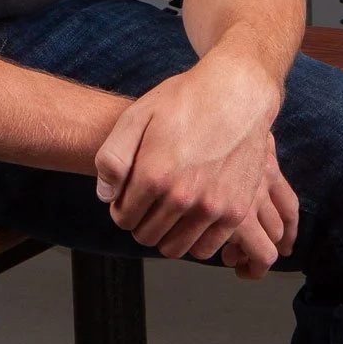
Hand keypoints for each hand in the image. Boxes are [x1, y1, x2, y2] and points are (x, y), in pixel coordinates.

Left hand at [94, 53, 288, 269]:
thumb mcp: (137, 115)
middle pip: (146, 236)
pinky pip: (206, 249)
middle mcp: (182, 196)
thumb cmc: (185, 100)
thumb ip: (112, 157)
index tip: (128, 196)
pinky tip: (192, 217)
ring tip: (168, 211)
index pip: (123, 218)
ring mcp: (211, 207)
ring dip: (166, 234)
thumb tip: (105, 195)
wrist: (237, 93)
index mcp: (154, 175)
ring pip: (174, 248)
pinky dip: (195, 240)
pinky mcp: (235, 212)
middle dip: (141, 222)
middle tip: (147, 202)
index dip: (121, 208)